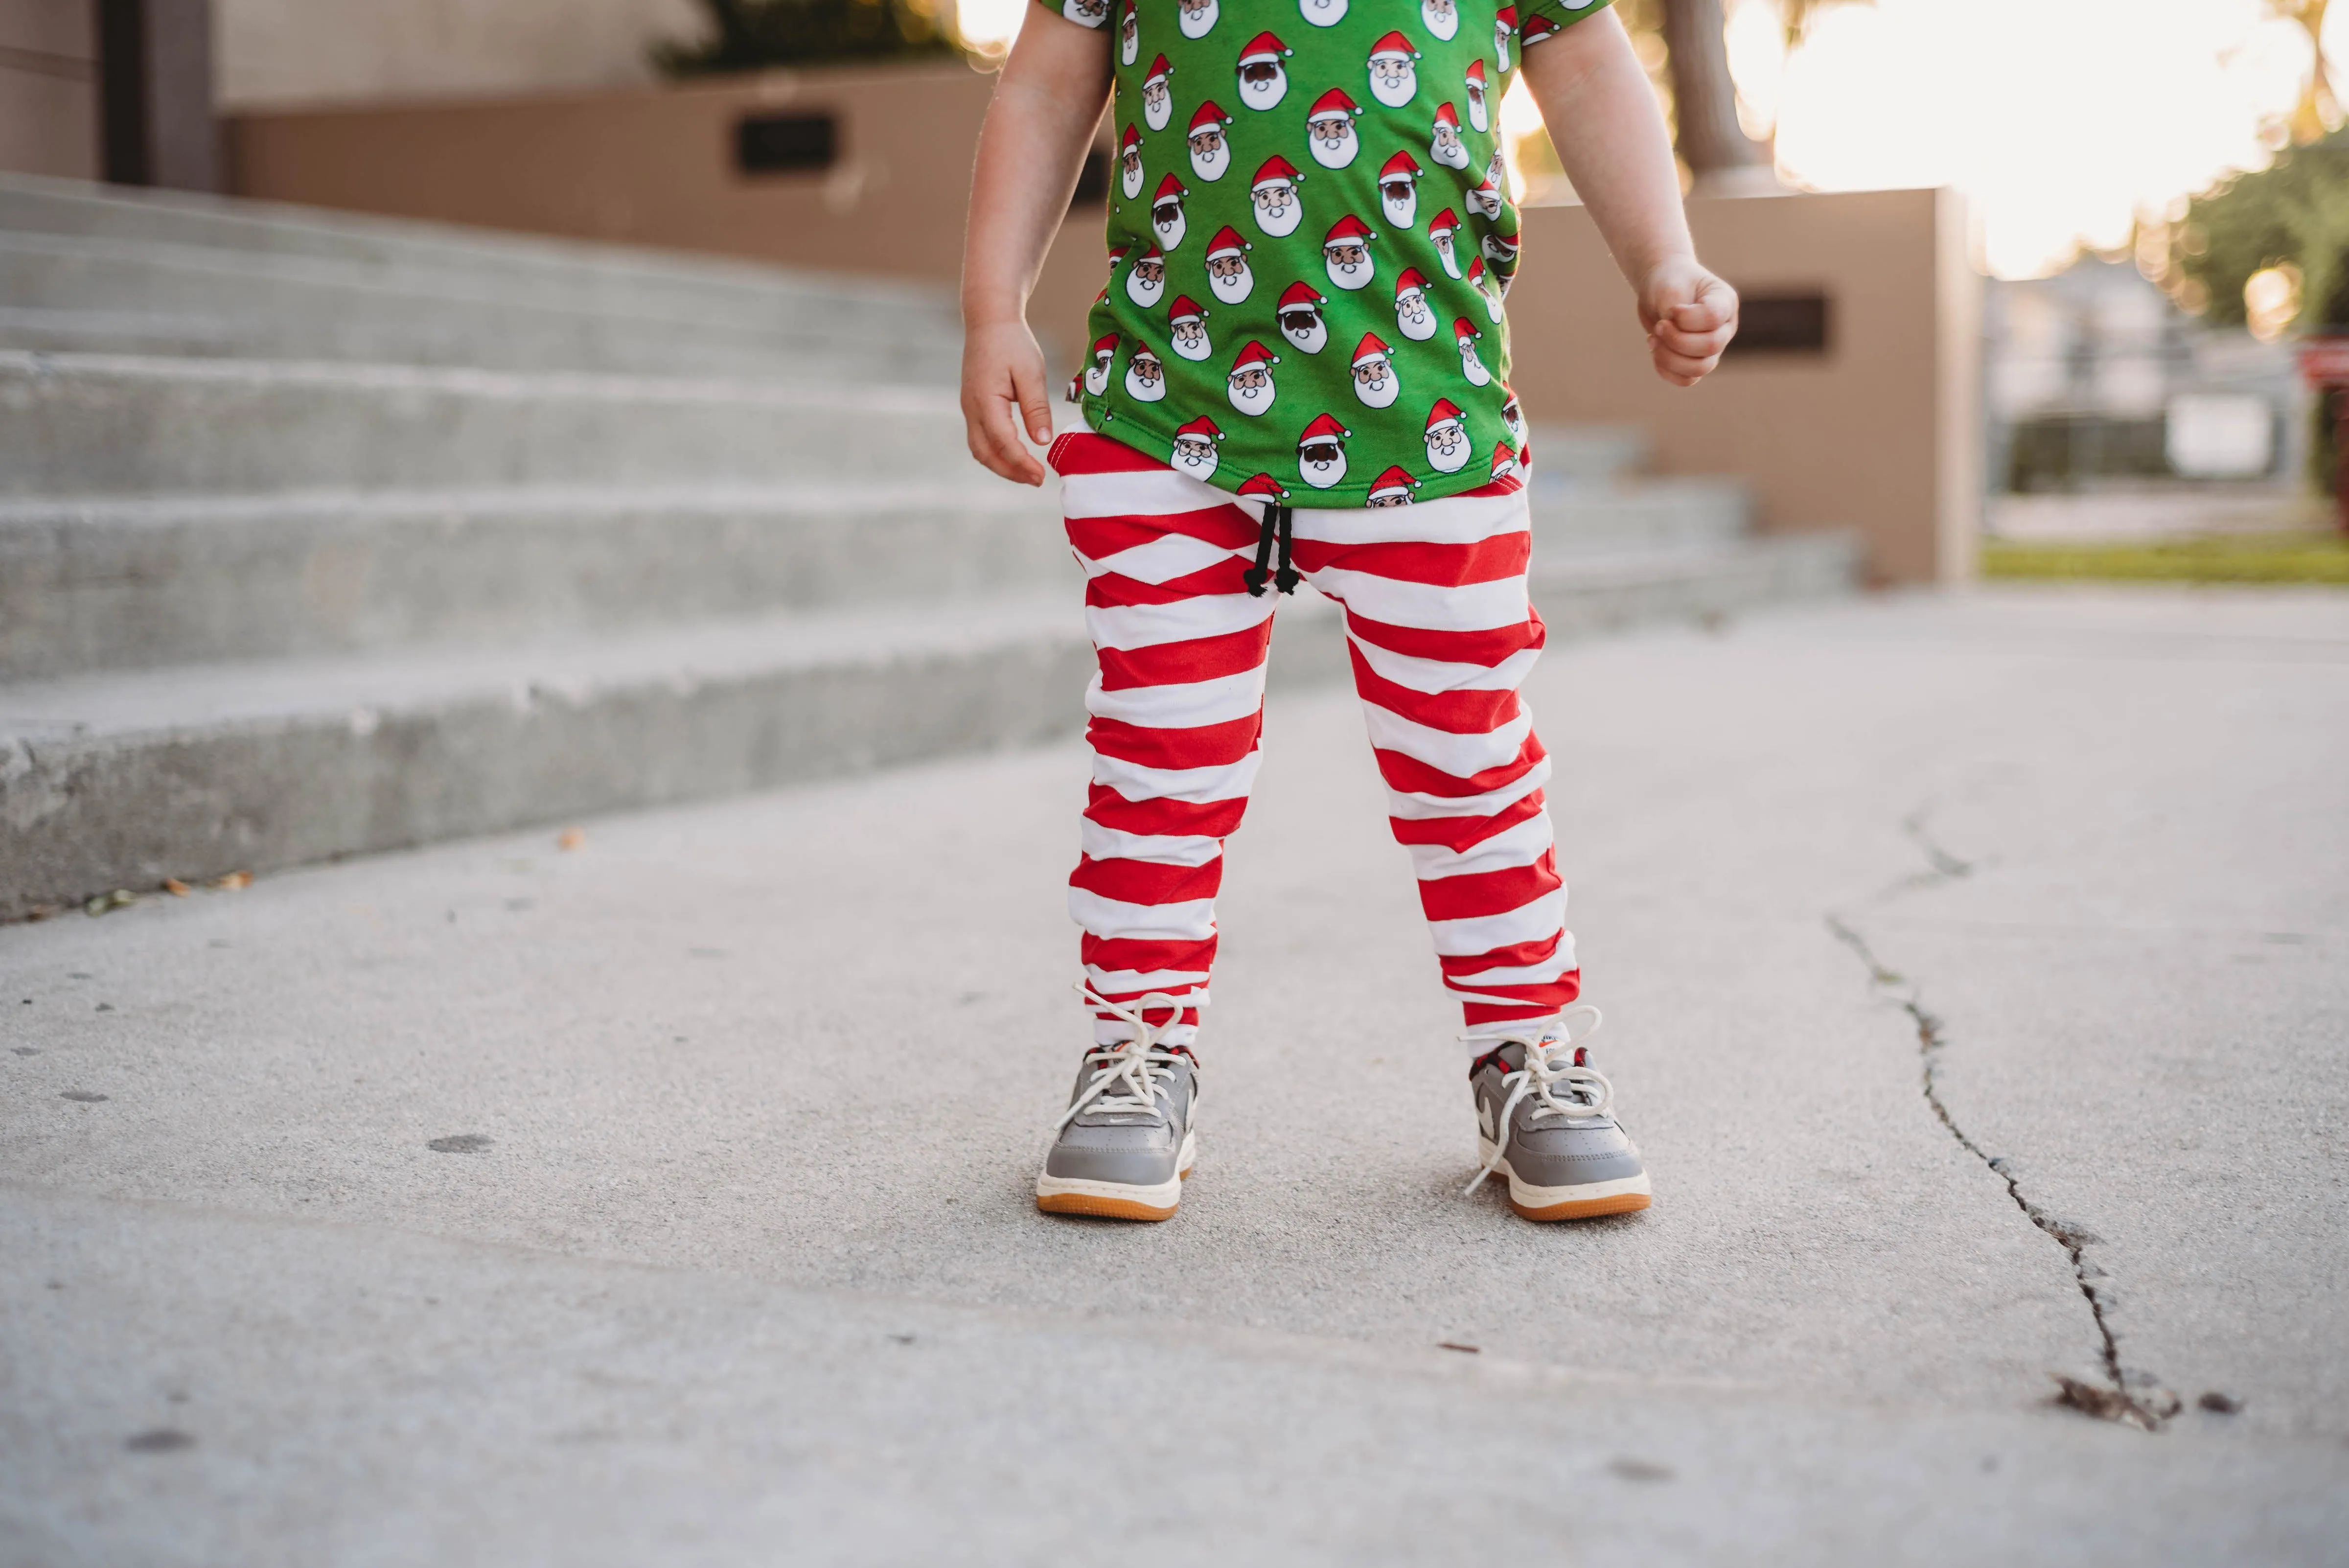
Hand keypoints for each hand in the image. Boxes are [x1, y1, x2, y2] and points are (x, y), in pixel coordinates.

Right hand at [961, 318, 1053, 485]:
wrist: (989, 321)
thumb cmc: (1013, 343)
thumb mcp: (1031, 372)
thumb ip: (1036, 408)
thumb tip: (1042, 441)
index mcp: (985, 400)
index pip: (1003, 442)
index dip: (1022, 463)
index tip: (1042, 475)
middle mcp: (971, 409)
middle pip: (986, 454)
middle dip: (1011, 472)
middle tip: (1038, 480)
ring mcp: (969, 409)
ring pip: (980, 450)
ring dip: (1002, 467)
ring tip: (1028, 474)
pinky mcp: (973, 407)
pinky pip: (980, 439)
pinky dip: (996, 454)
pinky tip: (1015, 457)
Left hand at [1637, 258, 1737, 386]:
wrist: (1660, 288)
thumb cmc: (1669, 282)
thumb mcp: (1671, 288)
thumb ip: (1674, 312)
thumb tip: (1672, 340)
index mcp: (1725, 302)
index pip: (1713, 318)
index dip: (1686, 319)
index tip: (1671, 310)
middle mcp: (1725, 327)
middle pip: (1710, 346)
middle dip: (1676, 340)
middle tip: (1659, 326)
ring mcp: (1713, 348)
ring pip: (1700, 368)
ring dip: (1669, 358)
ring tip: (1652, 339)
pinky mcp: (1696, 361)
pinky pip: (1687, 379)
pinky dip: (1666, 370)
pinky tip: (1655, 351)